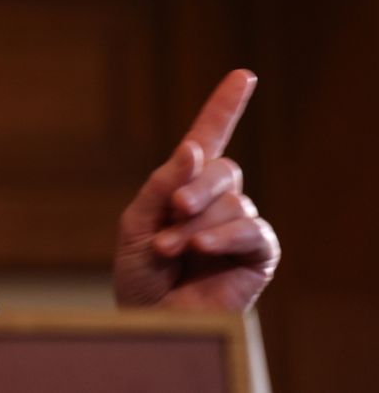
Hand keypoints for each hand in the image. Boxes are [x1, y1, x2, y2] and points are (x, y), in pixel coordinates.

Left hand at [114, 69, 279, 310]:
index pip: (209, 138)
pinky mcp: (258, 254)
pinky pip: (253, 230)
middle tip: (170, 212)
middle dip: (193, 188)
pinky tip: (200, 249)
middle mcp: (217, 200)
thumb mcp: (136, 222)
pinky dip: (223, 236)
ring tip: (169, 250)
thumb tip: (194, 148)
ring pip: (233, 201)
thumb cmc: (139, 273)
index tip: (243, 75)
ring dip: (195, 226)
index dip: (225, 106)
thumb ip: (161, 184)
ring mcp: (239, 225)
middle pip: (222, 168)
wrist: (148, 319)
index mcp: (184, 184)